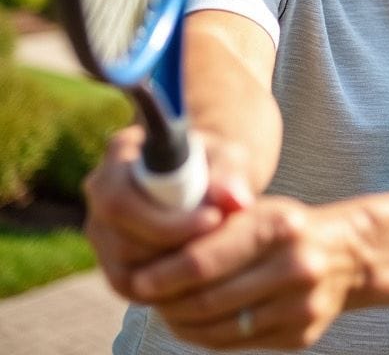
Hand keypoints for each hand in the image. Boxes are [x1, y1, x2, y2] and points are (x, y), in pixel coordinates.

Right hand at [84, 126, 253, 299]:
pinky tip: (203, 272)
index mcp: (120, 154)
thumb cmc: (216, 162)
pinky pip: (134, 288)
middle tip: (220, 242)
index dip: (164, 220)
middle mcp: (100, 193)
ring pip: (125, 272)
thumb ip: (229, 176)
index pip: (120, 199)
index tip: (213, 219)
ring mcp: (102, 232)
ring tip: (216, 252)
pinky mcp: (113, 264)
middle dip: (174, 248)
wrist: (210, 178)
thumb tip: (236, 200)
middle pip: (120, 241)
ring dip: (174, 269)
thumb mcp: (228, 159)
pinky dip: (170, 285)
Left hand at [130, 196, 361, 349]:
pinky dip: (207, 335)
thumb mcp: (260, 211)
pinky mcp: (299, 335)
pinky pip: (237, 342)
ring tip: (166, 310)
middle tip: (144, 297)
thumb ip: (216, 227)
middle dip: (167, 302)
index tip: (138, 278)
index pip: (204, 258)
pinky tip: (195, 322)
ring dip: (182, 323)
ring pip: (218, 328)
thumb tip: (154, 254)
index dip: (165, 273)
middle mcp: (293, 265)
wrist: (347, 255)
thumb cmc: (287, 228)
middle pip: (207, 298)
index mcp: (280, 224)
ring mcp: (299, 305)